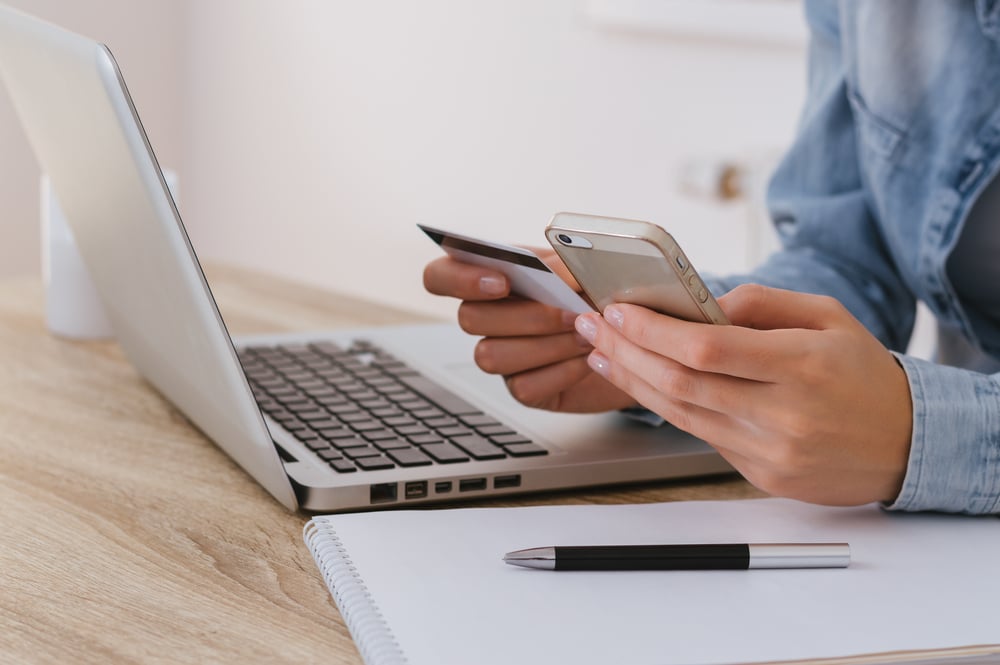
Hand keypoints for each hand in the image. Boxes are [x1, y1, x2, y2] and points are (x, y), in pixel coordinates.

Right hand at [423, 249, 636, 412]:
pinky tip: (587, 359)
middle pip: (468, 318)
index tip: (501, 281)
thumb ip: (565, 265)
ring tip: (586, 334)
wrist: (633, 336)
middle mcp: (488, 317)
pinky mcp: (524, 389)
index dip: (457, 278)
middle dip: (523, 315)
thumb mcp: (583, 267)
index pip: (440, 276)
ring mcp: (502, 355)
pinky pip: (522, 386)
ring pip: (490, 356)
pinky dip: (559, 371)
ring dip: (543, 344)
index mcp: (491, 277)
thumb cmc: (600, 293)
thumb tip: (556, 277)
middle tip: (571, 311)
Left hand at [574, 284, 912, 505]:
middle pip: (681, 383)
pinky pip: (701, 435)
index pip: (707, 347)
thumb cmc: (864, 373)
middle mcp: (783, 414)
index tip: (618, 311)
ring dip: (632, 381)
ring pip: (680, 414)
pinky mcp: (761, 474)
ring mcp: (770, 451)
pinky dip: (664, 406)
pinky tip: (642, 383)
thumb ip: (762, 303)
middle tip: (591, 326)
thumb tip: (700, 303)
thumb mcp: (827, 317)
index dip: (652, 330)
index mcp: (802, 365)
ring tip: (602, 352)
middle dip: (626, 351)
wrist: (906, 444)